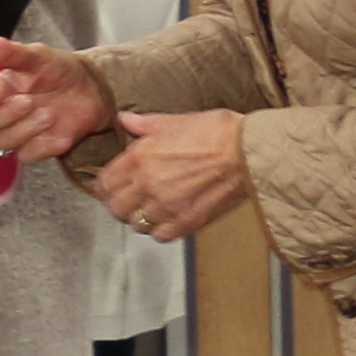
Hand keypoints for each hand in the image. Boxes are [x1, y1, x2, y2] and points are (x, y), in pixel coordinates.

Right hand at [0, 37, 113, 160]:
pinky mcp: (35, 149)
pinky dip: (44, 146)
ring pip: (4, 143)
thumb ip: (16, 54)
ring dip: (27, 129)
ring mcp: (16, 134)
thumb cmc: (58, 71)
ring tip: (50, 114)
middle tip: (29, 102)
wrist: (90, 89)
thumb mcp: (40, 57)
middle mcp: (0, 115)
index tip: (4, 89)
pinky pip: (28, 156)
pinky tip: (61, 135)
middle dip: (4, 117)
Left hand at [96, 108, 252, 241]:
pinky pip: (161, 236)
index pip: (104, 184)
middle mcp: (147, 184)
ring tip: (149, 209)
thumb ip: (145, 125)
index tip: (112, 186)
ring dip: (139, 218)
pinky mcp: (188, 221)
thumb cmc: (217, 132)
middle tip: (129, 199)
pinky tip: (167, 219)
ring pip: (135, 224)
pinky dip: (160, 230)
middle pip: (116, 208)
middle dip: (119, 204)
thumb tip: (124, 120)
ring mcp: (167, 206)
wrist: (251, 151)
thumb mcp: (176, 120)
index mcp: (139, 158)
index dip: (106, 186)